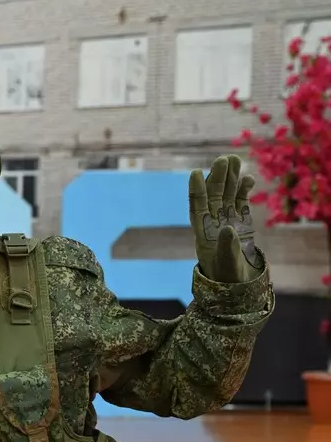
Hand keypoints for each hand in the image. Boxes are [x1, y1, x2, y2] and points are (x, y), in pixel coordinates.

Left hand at [189, 154, 262, 283]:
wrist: (237, 282)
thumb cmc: (227, 275)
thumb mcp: (226, 263)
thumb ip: (227, 247)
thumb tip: (228, 228)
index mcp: (202, 233)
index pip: (197, 208)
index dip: (196, 191)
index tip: (195, 173)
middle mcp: (212, 223)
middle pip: (214, 196)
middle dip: (217, 178)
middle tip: (224, 159)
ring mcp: (226, 220)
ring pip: (227, 195)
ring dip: (230, 179)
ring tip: (235, 160)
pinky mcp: (240, 221)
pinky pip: (240, 202)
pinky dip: (243, 191)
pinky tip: (247, 179)